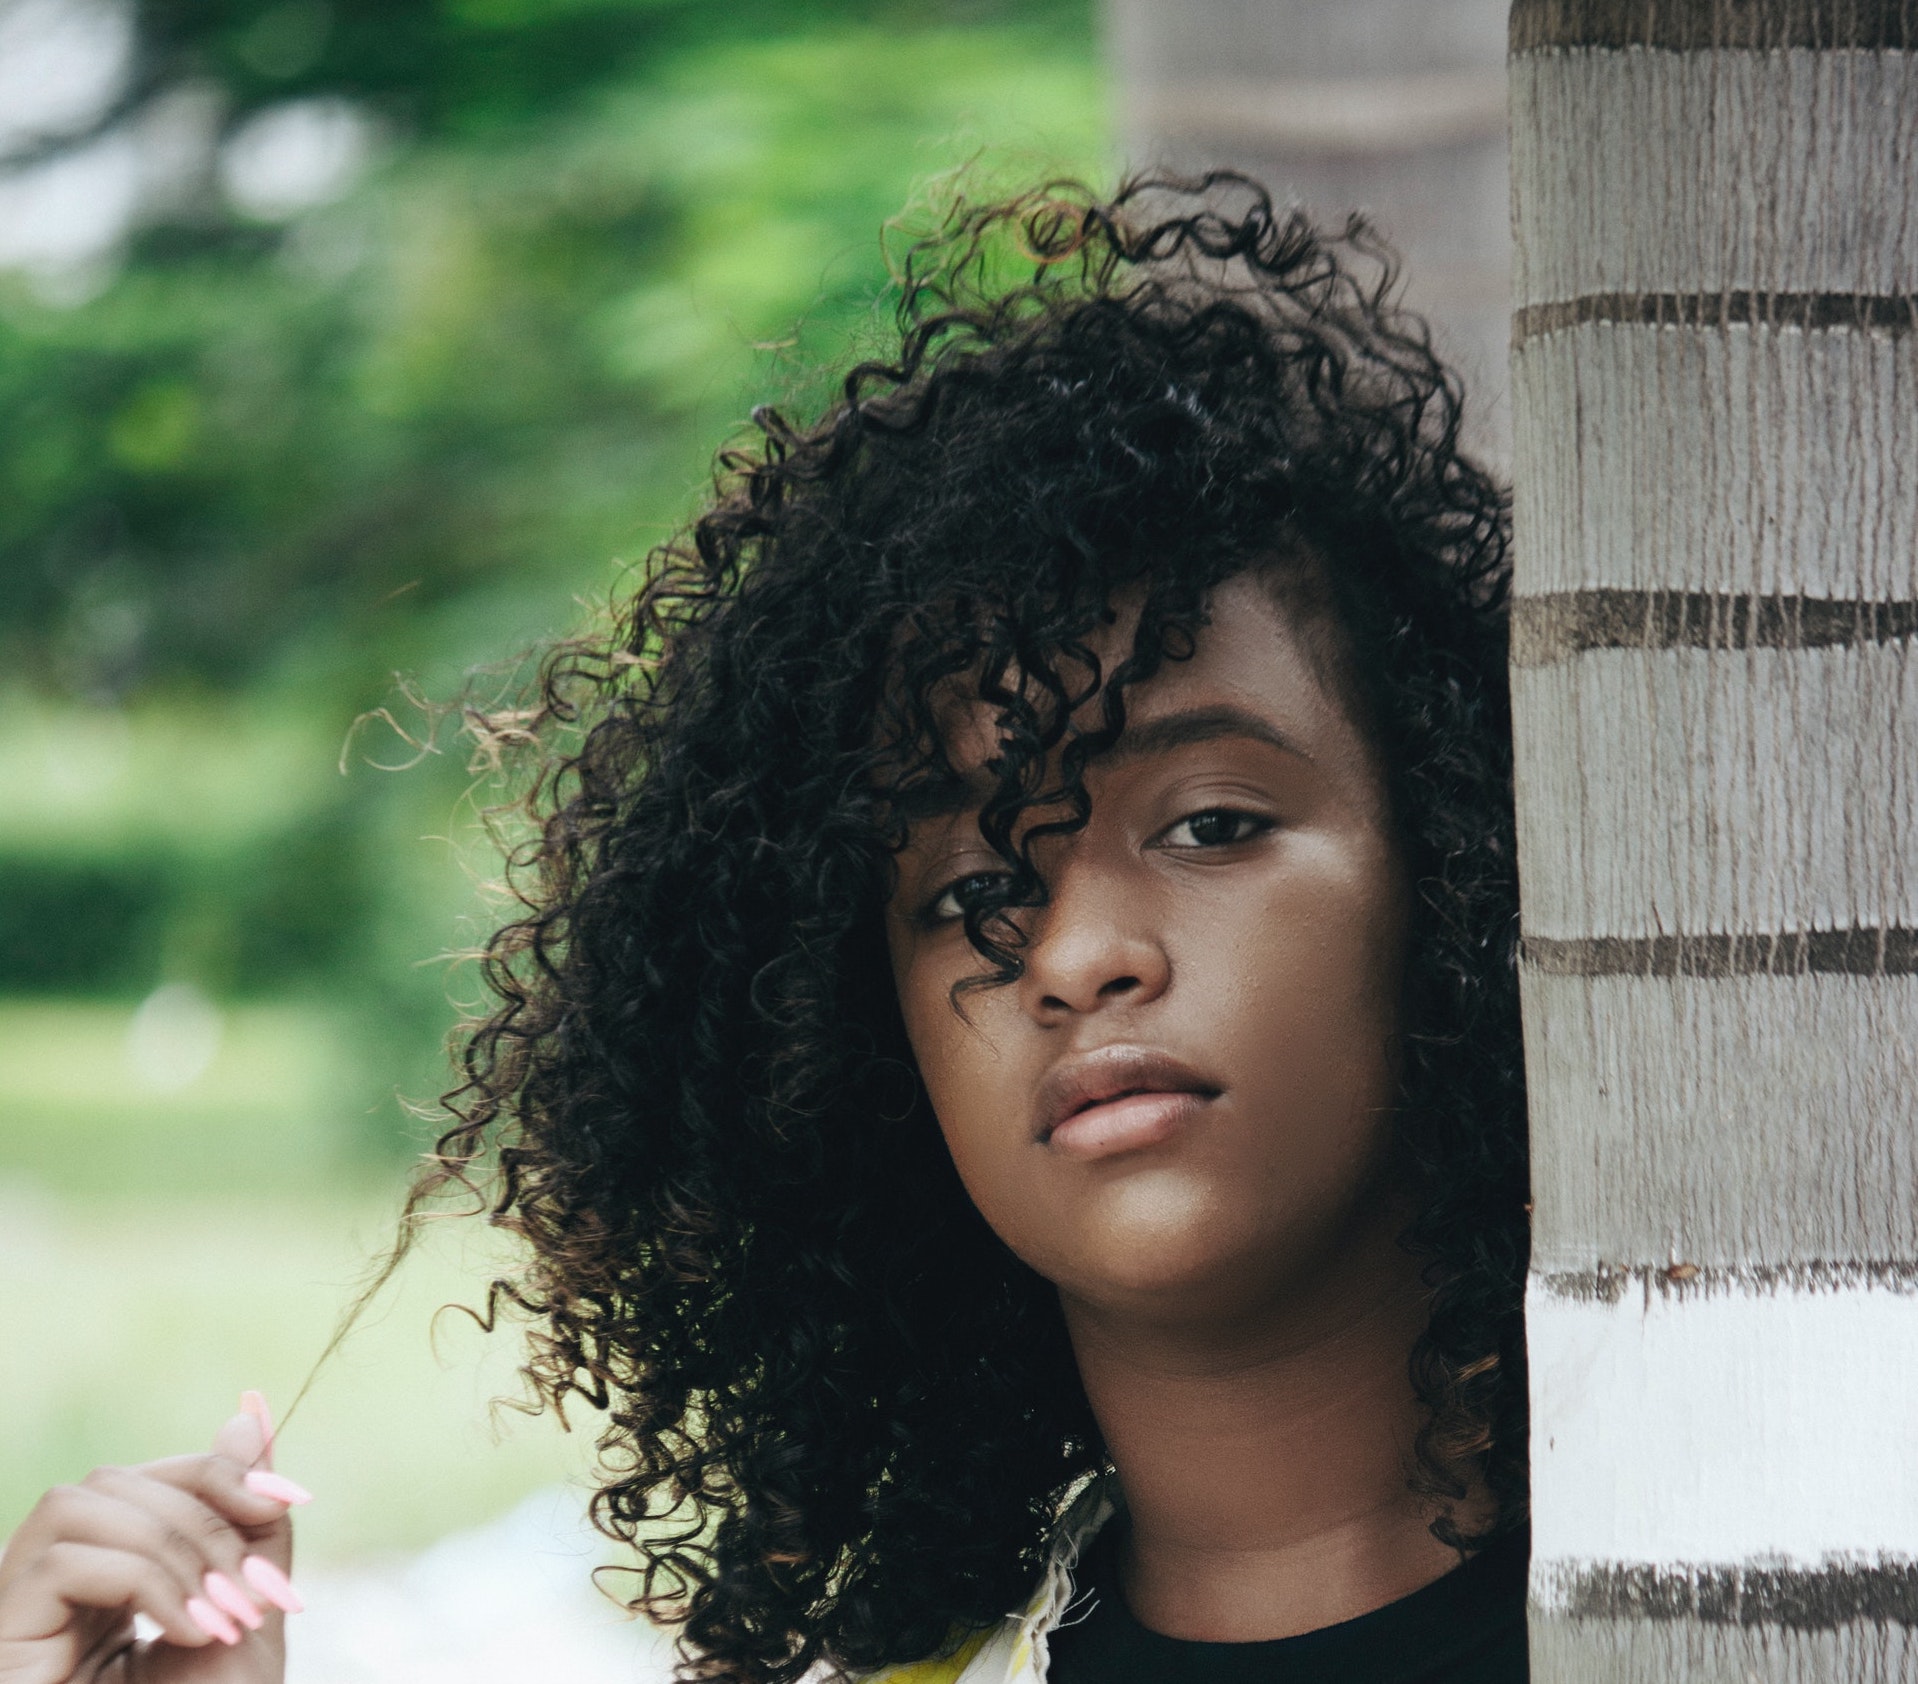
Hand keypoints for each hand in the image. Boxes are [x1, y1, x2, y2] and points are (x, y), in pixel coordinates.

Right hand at [0, 1394, 307, 1683]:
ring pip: (84, 1500)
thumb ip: (250, 1522)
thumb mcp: (246, 1610)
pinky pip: (64, 1556)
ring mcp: (20, 1604)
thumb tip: (250, 1412)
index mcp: (111, 1568)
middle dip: (209, 1516)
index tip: (293, 1499)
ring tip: (224, 1618)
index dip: (224, 1469)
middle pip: (120, 1478)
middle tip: (260, 1590)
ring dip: (177, 1548)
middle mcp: (55, 1579)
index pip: (154, 1476)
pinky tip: (189, 1631)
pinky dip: (144, 1579)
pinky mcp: (3, 1628)